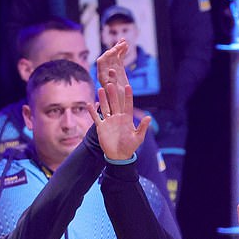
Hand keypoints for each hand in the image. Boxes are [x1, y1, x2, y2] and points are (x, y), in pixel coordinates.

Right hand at [95, 39, 150, 159]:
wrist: (119, 156)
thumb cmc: (129, 147)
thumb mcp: (138, 138)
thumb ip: (142, 127)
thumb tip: (149, 117)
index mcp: (127, 119)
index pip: (128, 105)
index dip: (128, 96)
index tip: (128, 86)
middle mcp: (117, 118)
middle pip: (115, 103)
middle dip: (113, 93)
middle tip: (111, 83)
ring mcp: (109, 122)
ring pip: (105, 107)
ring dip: (103, 99)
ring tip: (100, 89)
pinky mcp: (101, 127)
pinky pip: (96, 117)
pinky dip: (92, 111)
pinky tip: (89, 104)